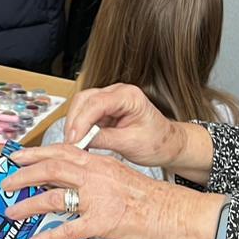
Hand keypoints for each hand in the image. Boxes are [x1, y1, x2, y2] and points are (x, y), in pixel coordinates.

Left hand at [0, 147, 211, 238]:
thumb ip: (94, 176)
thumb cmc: (152, 200)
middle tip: (6, 183)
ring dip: (27, 205)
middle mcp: (96, 176)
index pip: (60, 151)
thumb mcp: (119, 177)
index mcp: (100, 163)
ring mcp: (98, 199)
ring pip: (53, 197)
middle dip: (22, 176)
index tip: (18, 157)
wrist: (176, 214)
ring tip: (13, 212)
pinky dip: (49, 235)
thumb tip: (70, 183)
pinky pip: (68, 230)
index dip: (35, 154)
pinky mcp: (103, 223)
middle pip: (50, 169)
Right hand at [54, 84, 190, 168]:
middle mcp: (117, 93)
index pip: (97, 103)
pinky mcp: (105, 111)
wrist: (168, 144)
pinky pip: (85, 116)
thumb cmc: (158, 141)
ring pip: (81, 106)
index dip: (81, 122)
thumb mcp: (131, 144)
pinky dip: (79, 128)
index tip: (73, 139)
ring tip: (74, 145)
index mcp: (129, 96)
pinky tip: (79, 142)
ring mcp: (110, 100)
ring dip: (74, 125)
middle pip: (84, 100)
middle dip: (74, 122)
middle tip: (70, 144)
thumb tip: (81, 140)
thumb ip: (104, 139)